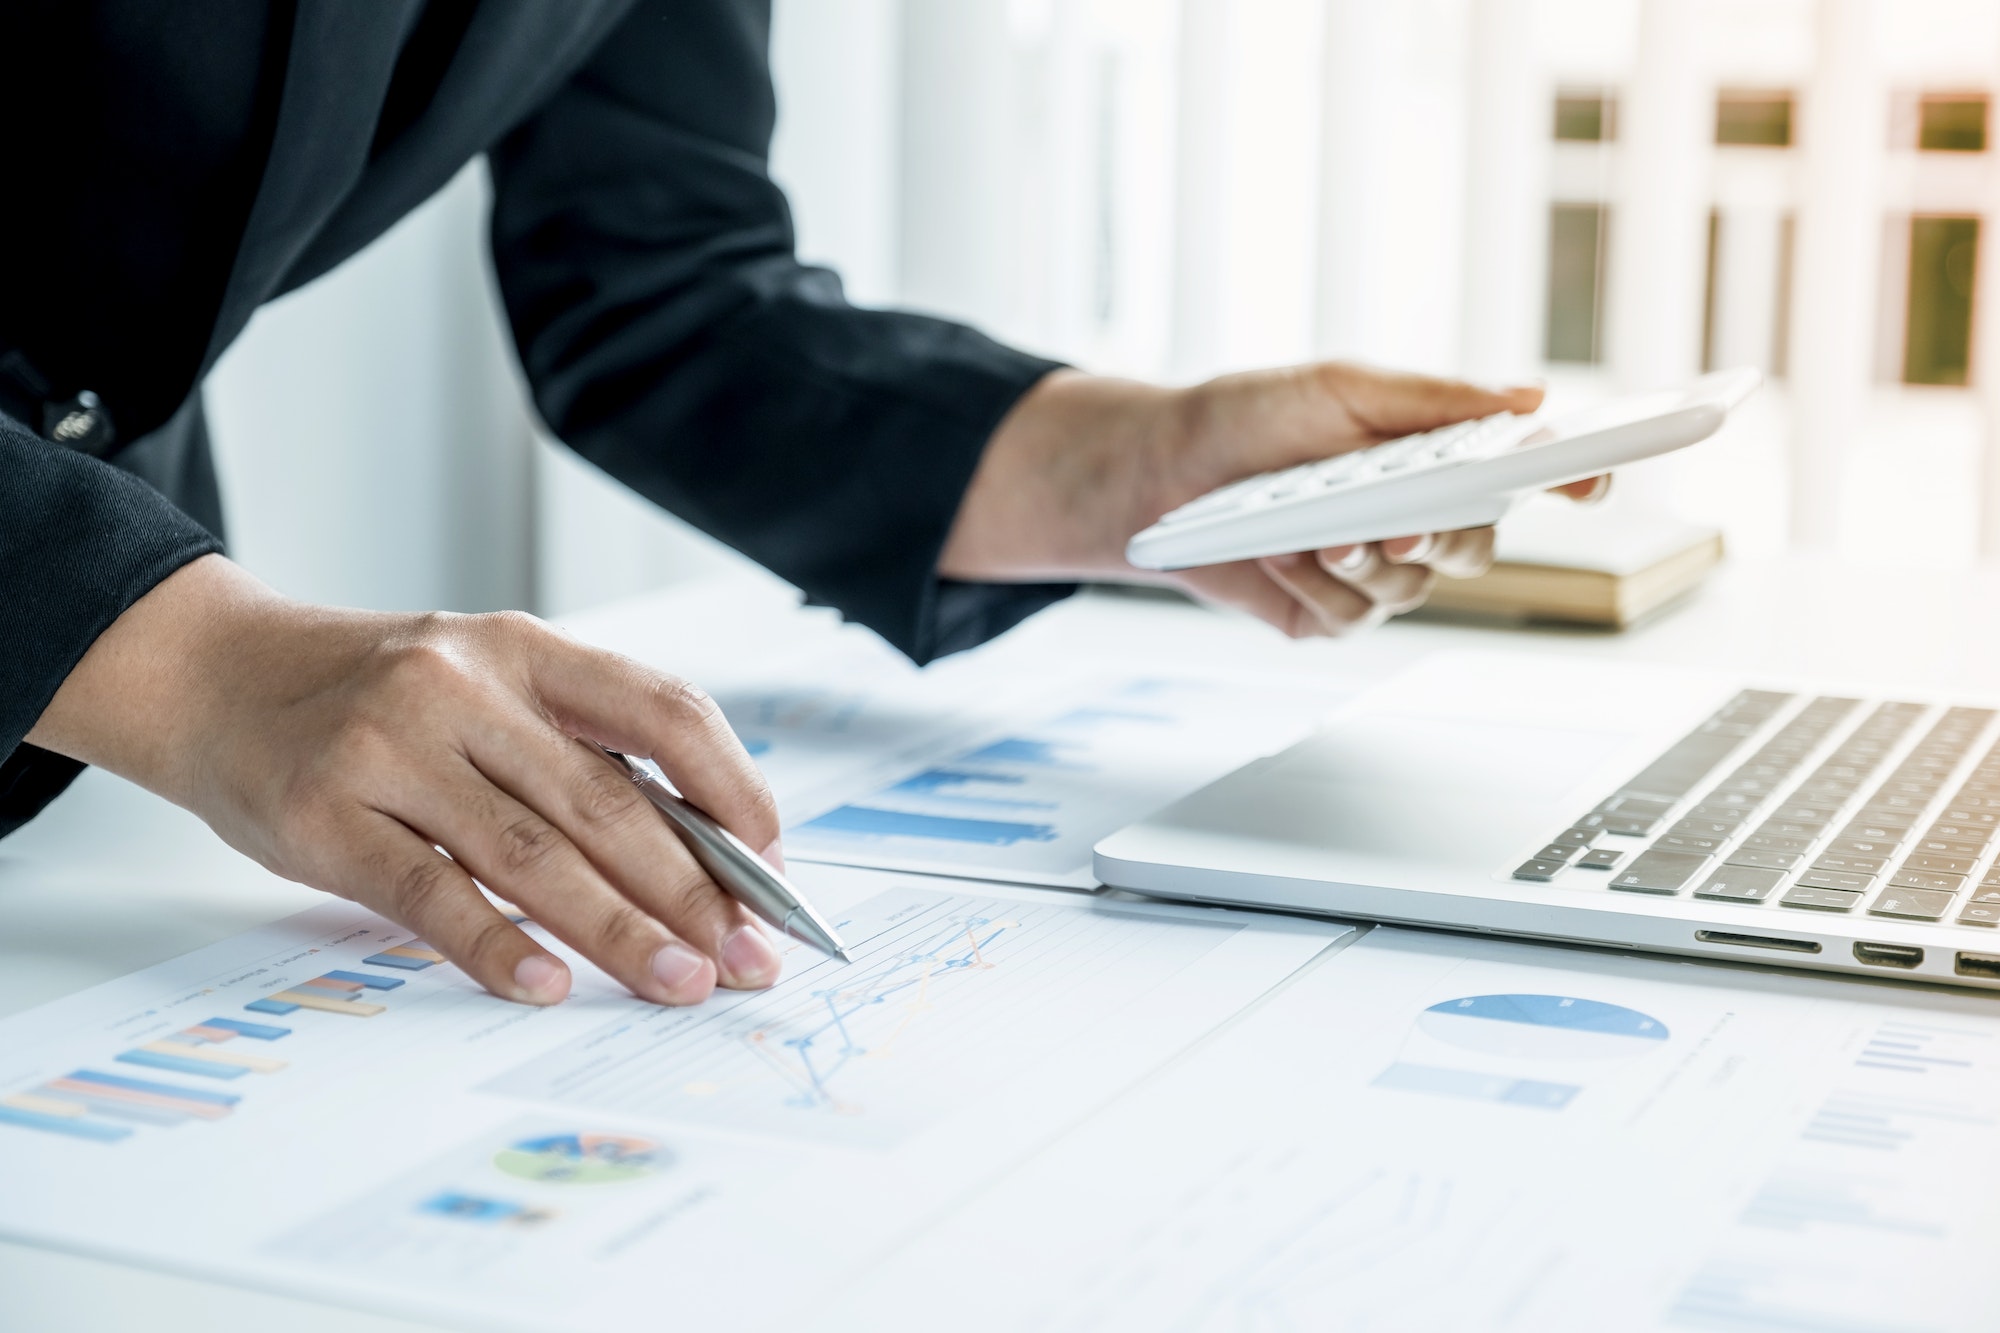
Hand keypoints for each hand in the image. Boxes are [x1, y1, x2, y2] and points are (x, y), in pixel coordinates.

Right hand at [27, 555, 782, 1006]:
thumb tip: (695, 855)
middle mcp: (463, 685)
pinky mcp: (326, 817)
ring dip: (619, 931)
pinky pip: (431, 894)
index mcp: (524, 647)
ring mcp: (391, 748)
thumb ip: (571, 751)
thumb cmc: (372, 697)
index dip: (732, 785)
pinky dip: (499, 944)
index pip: (661, 709)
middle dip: (693, 890)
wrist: (213, 676)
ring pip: (533, 853)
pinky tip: (549, 985)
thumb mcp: (483, 683)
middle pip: (607, 801)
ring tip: (679, 983)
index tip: (773, 862)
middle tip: (745, 958)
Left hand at [940, 362, 1606, 636]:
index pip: (1530, 473)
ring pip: (1415, 587)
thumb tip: (1528, 400)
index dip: (1574, 478)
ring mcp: (1377, 571)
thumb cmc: (1250, 419)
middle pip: (1478, 545)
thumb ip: (1433, 400)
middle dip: (1443, 534)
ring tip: (1314, 529)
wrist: (1160, 473)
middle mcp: (1419, 517)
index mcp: (1437, 455)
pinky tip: (1280, 552)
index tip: (1590, 480)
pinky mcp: (1331, 614)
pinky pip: (1353, 617)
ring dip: (1364, 559)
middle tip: (1402, 520)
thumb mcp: (1338, 387)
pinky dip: (1316, 585)